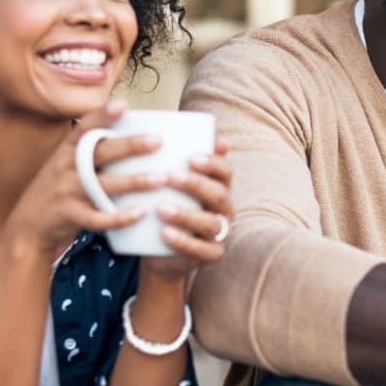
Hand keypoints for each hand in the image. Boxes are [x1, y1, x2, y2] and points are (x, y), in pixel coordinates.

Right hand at [2, 100, 162, 258]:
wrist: (28, 226)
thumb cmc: (61, 190)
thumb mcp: (69, 165)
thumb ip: (94, 152)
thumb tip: (137, 136)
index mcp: (67, 151)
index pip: (84, 128)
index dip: (102, 116)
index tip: (122, 104)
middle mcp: (65, 168)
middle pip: (99, 153)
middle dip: (129, 146)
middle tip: (158, 141)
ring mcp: (66, 192)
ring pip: (103, 185)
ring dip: (134, 181)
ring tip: (161, 178)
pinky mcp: (69, 216)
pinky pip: (97, 218)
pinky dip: (119, 216)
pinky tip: (140, 212)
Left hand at [139, 137, 233, 279]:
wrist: (161, 251)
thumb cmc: (165, 208)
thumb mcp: (169, 185)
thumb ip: (171, 160)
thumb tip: (172, 130)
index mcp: (219, 187)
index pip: (225, 171)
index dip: (212, 163)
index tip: (190, 157)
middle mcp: (224, 209)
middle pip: (219, 194)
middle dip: (196, 184)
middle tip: (170, 177)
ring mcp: (220, 234)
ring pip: (211, 223)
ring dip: (186, 214)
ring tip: (160, 208)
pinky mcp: (211, 255)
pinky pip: (201, 250)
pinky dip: (183, 241)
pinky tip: (164, 233)